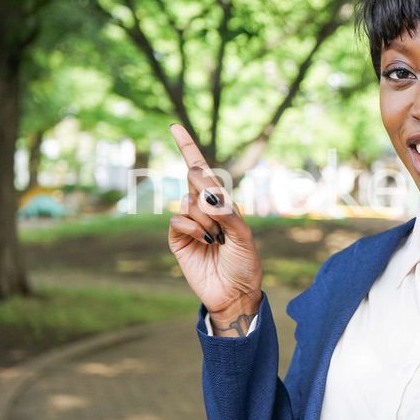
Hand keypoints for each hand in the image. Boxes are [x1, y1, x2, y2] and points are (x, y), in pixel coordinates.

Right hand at [167, 124, 262, 321]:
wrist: (234, 293)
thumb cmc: (245, 263)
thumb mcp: (244, 236)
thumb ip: (227, 213)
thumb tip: (207, 195)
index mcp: (223, 202)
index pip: (204, 171)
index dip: (188, 148)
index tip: (174, 127)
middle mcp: (204, 207)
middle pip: (196, 180)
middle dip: (208, 193)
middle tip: (220, 219)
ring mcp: (190, 222)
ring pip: (189, 202)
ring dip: (206, 220)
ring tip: (216, 240)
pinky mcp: (177, 238)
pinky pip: (177, 219)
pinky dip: (192, 228)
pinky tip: (204, 242)